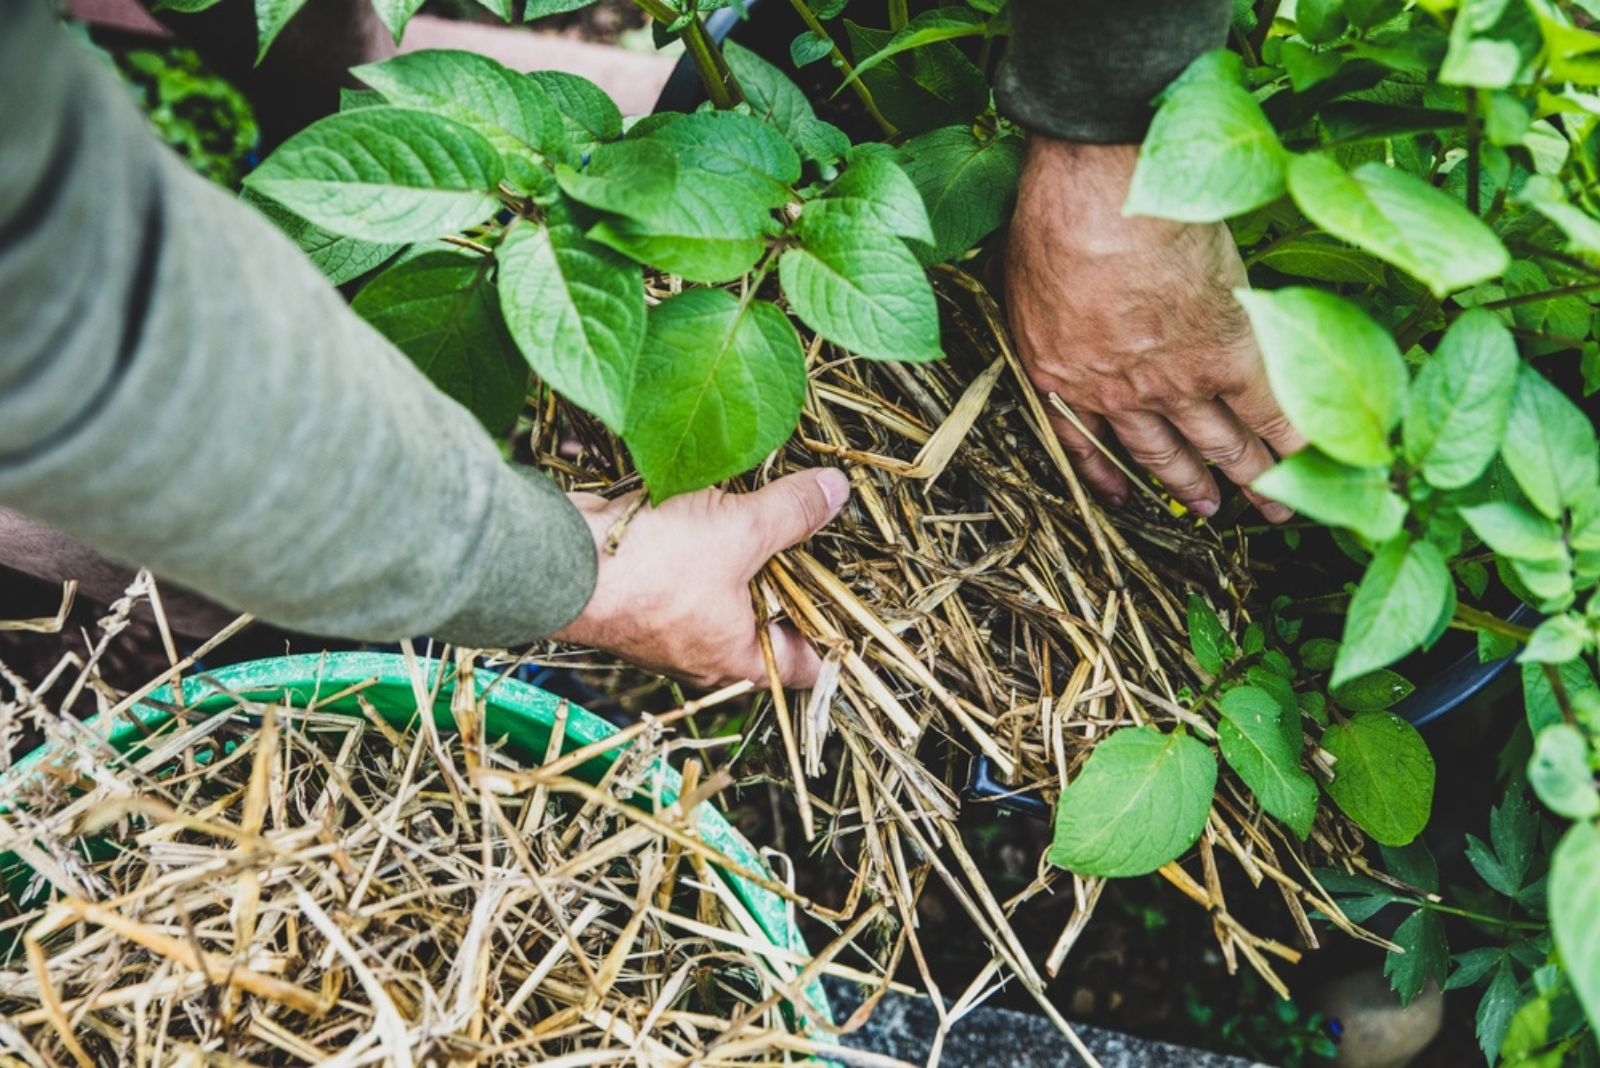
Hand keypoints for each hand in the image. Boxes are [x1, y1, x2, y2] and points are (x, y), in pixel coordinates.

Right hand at [552, 468, 850, 688]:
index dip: (834, 634)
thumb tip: (836, 494)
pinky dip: (700, 540)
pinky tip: (710, 502)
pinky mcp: (636, 591)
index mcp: (736, 659)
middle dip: (789, 576)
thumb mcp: (739, 531)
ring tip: (766, 506)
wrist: (557, 559)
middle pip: (766, 621)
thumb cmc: (651, 566)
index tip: (853, 594)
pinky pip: (684, 569)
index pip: (806, 666)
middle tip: (815, 531)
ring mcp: (665, 625)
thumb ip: (792, 513)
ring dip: (741, 551)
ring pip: (722, 590)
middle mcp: (701, 653)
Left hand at [1005, 137, 1303, 520]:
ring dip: (1249, 476)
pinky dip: (1295, 440)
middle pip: (1161, 452)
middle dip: (1190, 484)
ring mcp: (1178, 380)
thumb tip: (1059, 307)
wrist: (1102, 200)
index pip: (1086, 441)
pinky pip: (1270, 411)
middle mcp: (1120, 393)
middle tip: (1214, 511)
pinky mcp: (1230, 355)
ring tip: (1272, 503)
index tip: (1127, 496)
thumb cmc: (1052, 221)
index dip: (1110, 474)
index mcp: (1063, 376)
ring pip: (1219, 442)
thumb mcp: (1021, 280)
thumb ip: (1047, 312)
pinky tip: (1314, 461)